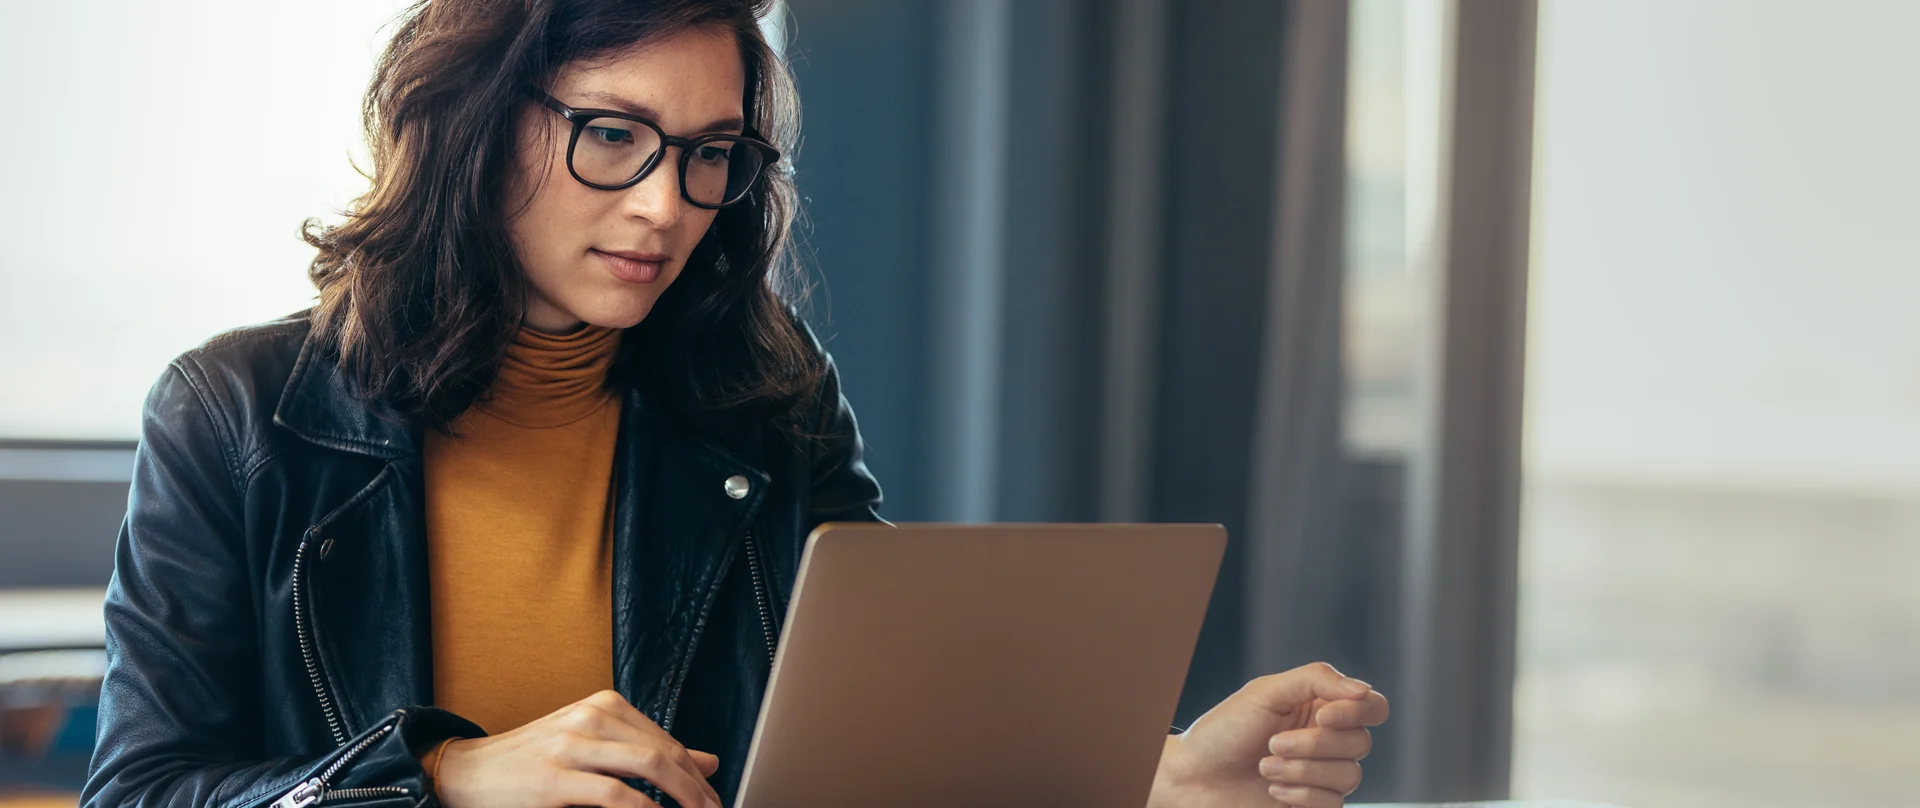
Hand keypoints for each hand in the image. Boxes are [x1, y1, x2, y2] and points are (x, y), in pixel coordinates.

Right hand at [433, 690, 721, 807]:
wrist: (466, 772)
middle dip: (696, 789)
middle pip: (664, 752)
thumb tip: (709, 762)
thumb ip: (647, 752)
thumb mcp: (594, 746)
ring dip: (682, 797)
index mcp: (603, 706)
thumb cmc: (532, 762)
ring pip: (648, 766)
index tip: (712, 799)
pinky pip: (615, 795)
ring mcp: (571, 745)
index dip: (696, 775)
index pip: (667, 741)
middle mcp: (590, 717)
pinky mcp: (554, 779)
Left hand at [1149, 662, 1388, 807]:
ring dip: (1301, 771)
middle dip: (1314, 745)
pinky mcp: (1314, 804)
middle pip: (1360, 743)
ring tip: (1264, 767)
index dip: (1357, 712)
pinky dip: (1301, 796)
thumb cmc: (1223, 731)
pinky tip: (1273, 790)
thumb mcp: (1265, 692)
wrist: (1194, 778)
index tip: (1322, 716)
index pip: (1372, 707)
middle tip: (1271, 744)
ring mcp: (1322, 774)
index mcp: (1320, 706)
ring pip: (1349, 776)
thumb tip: (1362, 689)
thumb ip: (1316, 679)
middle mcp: (1327, 740)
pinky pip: (1334, 803)